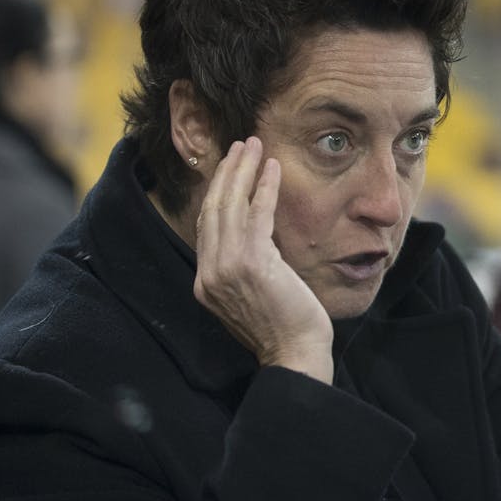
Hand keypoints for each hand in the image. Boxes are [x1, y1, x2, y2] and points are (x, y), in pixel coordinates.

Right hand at [192, 137, 332, 381]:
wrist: (295, 354)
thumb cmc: (283, 327)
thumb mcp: (252, 294)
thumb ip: (243, 266)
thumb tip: (256, 234)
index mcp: (205, 282)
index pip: (206, 226)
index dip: (217, 192)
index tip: (230, 168)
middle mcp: (210, 272)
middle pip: (213, 209)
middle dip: (226, 172)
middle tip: (240, 145)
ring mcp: (227, 268)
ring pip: (230, 205)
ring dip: (243, 170)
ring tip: (254, 146)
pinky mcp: (252, 262)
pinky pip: (257, 214)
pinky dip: (264, 187)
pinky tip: (272, 168)